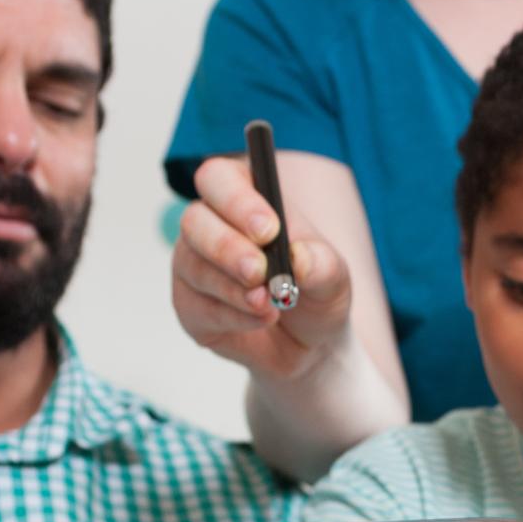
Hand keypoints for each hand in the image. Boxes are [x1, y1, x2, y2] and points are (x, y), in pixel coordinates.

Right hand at [173, 156, 352, 381]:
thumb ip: (320, 263)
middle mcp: (210, 225)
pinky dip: (233, 316)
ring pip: (193, 267)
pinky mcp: (189, 306)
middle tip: (259, 271)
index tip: (267, 230)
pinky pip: (197, 307)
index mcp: (243, 198)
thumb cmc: (315, 291)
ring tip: (269, 304)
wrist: (310, 341)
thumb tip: (298, 258)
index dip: (237, 201)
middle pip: (195, 221)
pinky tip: (261, 319)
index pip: (219, 180)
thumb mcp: (333, 275)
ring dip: (233, 289)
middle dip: (227, 248)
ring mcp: (193, 265)